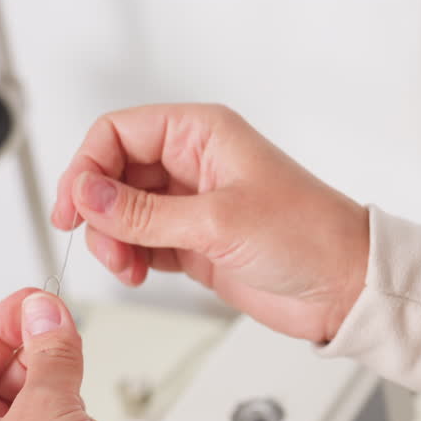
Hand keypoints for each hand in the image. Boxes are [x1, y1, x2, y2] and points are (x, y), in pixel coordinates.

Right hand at [51, 104, 368, 343]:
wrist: (345, 287)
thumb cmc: (308, 236)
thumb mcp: (218, 221)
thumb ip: (145, 212)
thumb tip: (87, 194)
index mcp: (202, 134)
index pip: (119, 133)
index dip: (88, 166)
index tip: (76, 207)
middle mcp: (194, 164)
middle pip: (114, 174)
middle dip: (100, 211)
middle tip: (104, 245)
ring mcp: (192, 206)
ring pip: (123, 213)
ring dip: (113, 241)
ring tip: (128, 267)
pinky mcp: (195, 244)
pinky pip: (142, 243)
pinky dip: (131, 259)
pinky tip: (139, 273)